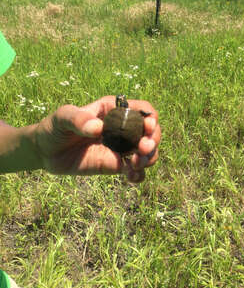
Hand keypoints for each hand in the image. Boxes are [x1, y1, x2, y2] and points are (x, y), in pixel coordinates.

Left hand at [35, 96, 160, 181]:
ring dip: (149, 158)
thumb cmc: (55, 128)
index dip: (150, 117)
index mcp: (113, 110)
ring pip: (147, 152)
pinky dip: (139, 174)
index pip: (141, 109)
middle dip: (153, 139)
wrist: (46, 151)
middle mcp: (122, 128)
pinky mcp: (115, 165)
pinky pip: (135, 170)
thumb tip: (98, 128)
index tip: (147, 127)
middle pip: (150, 131)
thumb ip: (77, 119)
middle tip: (142, 149)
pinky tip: (131, 177)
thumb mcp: (62, 118)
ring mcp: (120, 148)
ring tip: (135, 164)